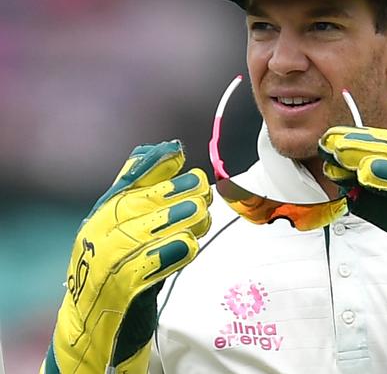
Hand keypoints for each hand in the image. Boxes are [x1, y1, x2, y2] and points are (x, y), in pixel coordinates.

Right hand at [41, 140, 211, 372]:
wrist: (94, 324)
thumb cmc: (120, 268)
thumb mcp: (130, 225)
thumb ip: (147, 190)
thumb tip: (172, 151)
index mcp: (102, 215)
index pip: (126, 184)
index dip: (152, 168)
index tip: (178, 155)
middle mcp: (96, 235)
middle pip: (135, 208)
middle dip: (172, 195)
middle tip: (203, 190)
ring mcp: (102, 263)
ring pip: (140, 236)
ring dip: (174, 222)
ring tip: (200, 213)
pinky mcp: (115, 292)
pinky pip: (143, 270)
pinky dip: (167, 256)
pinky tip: (188, 246)